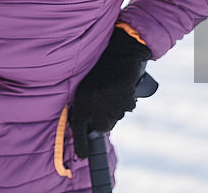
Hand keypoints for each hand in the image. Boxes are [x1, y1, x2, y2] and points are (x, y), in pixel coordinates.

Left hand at [69, 27, 150, 158]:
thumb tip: (88, 127)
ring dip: (116, 109)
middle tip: (106, 103)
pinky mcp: (124, 97)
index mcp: (81, 100)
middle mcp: (94, 103)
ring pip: (116, 118)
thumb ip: (86, 105)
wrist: (120, 50)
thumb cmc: (101, 68)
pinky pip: (128, 108)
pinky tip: (123, 89)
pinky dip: (127, 101)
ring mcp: (110, 101)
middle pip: (103, 127)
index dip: (81, 145)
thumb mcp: (87, 86)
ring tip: (113, 91)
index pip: (79, 129)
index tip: (82, 156)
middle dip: (105, 119)